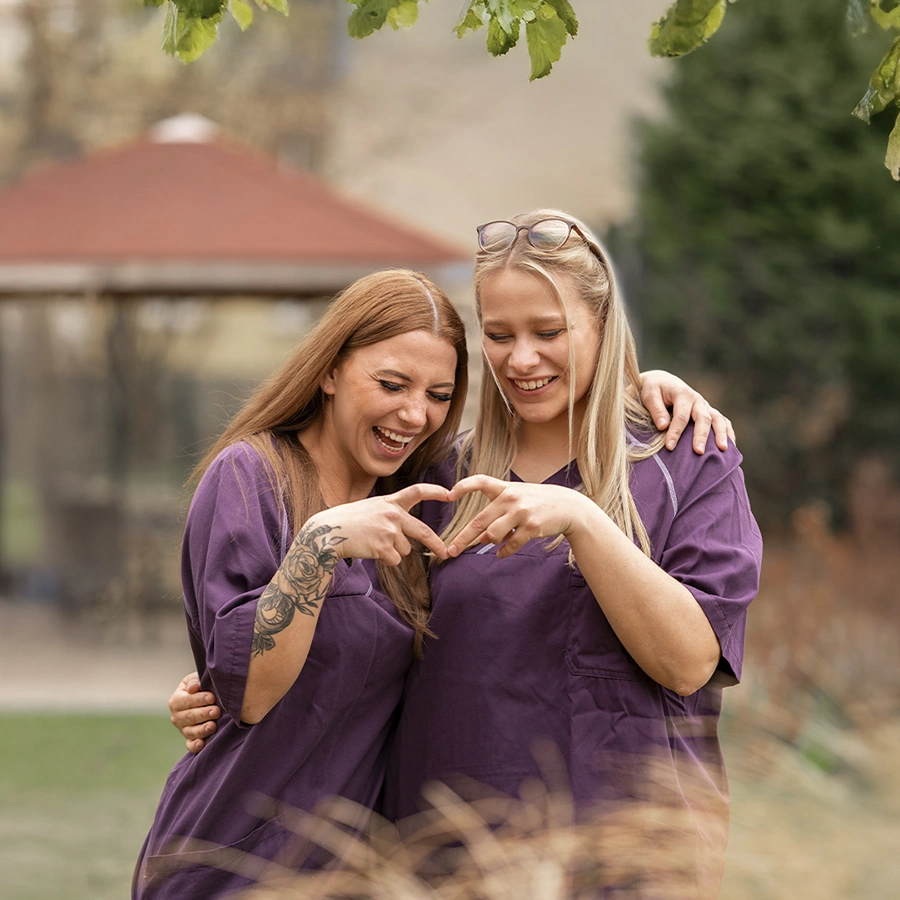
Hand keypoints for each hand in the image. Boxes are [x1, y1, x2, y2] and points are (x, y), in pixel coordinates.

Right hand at [169, 672, 220, 753]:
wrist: (208, 695)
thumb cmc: (202, 685)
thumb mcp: (196, 678)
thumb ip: (194, 681)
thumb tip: (193, 688)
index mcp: (176, 700)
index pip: (187, 701)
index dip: (200, 699)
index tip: (212, 697)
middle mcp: (177, 716)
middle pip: (189, 717)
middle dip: (204, 714)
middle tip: (217, 711)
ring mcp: (183, 729)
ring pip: (191, 731)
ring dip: (202, 730)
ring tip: (213, 726)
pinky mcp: (190, 739)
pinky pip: (191, 745)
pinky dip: (195, 746)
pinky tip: (203, 743)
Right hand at [309, 482, 451, 564]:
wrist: (327, 532)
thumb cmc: (347, 521)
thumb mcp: (371, 508)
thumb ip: (390, 515)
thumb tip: (407, 535)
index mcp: (390, 502)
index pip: (417, 491)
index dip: (435, 491)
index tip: (451, 493)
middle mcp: (393, 515)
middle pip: (423, 531)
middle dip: (436, 544)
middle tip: (445, 553)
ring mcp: (390, 531)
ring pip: (404, 550)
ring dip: (392, 551)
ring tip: (372, 543)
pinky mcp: (384, 547)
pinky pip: (394, 560)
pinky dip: (384, 560)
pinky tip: (370, 550)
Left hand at [446, 475, 591, 558]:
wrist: (568, 507)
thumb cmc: (536, 502)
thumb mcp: (516, 500)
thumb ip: (496, 515)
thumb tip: (479, 538)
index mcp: (504, 488)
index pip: (480, 481)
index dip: (463, 486)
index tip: (448, 494)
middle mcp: (511, 499)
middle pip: (479, 521)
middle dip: (462, 538)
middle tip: (450, 551)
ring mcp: (522, 513)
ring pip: (492, 535)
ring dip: (490, 542)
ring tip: (496, 541)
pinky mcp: (532, 527)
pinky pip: (510, 546)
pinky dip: (503, 553)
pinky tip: (501, 554)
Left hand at [639, 370, 734, 453]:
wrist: (662, 382)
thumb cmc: (653, 390)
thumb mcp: (649, 395)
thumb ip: (656, 409)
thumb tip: (663, 426)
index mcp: (682, 394)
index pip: (681, 416)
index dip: (675, 432)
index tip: (669, 447)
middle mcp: (697, 400)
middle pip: (703, 418)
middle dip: (701, 435)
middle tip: (699, 452)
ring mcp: (705, 406)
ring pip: (718, 419)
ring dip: (722, 434)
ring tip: (723, 449)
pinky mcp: (709, 412)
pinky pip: (722, 422)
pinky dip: (728, 432)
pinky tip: (730, 447)